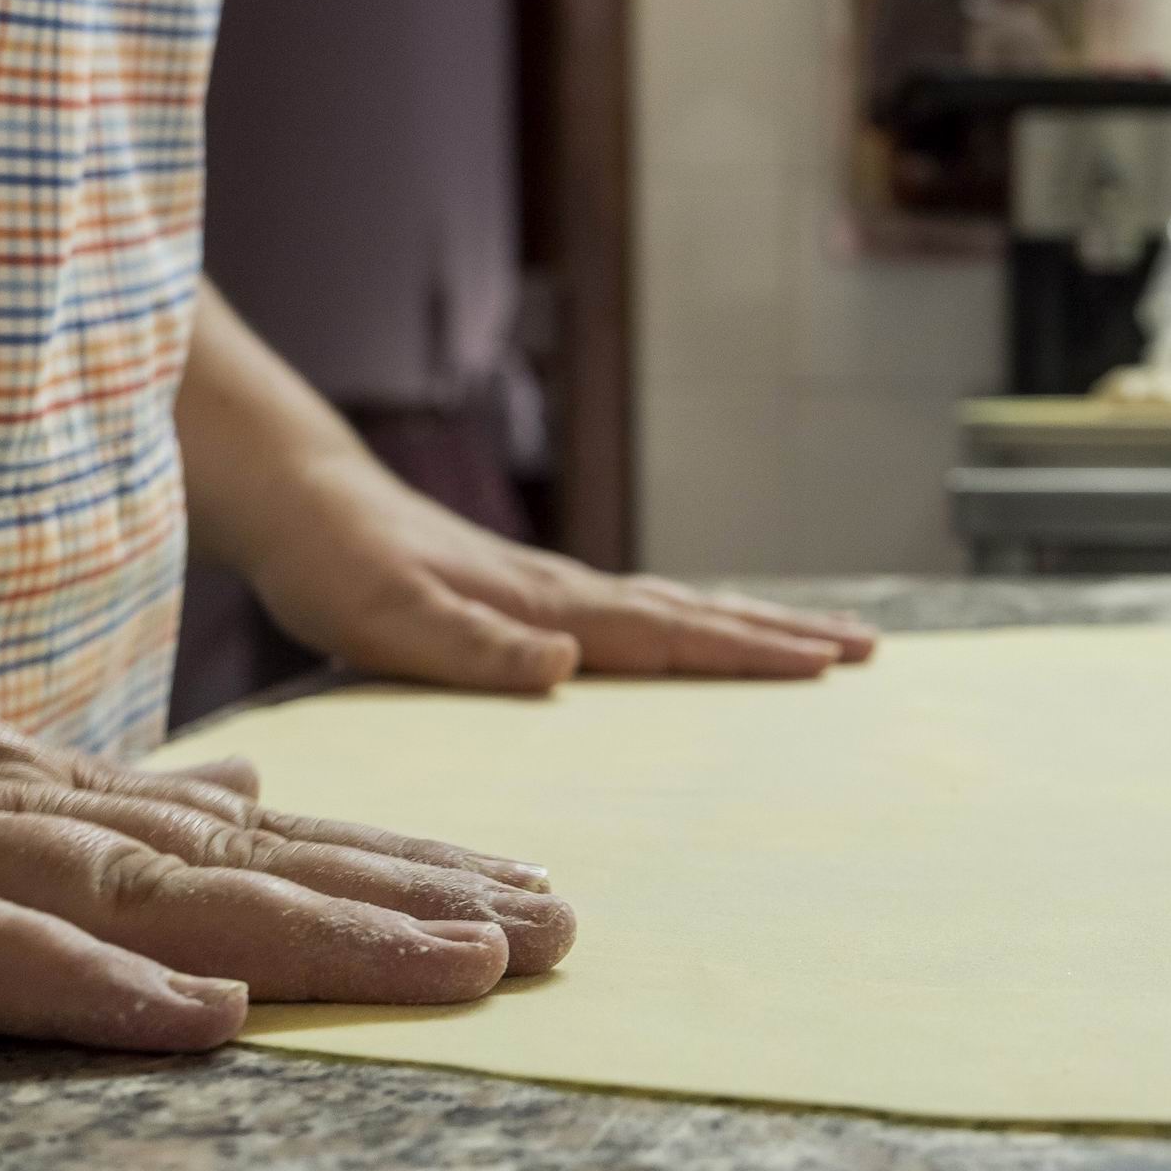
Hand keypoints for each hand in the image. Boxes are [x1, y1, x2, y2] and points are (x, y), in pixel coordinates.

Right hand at [0, 648, 574, 1050]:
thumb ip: (87, 801)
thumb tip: (238, 797)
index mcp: (31, 792)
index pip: (246, 829)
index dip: (388, 859)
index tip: (519, 891)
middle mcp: (0, 808)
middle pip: (237, 856)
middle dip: (405, 893)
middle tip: (559, 929)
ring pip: (142, 893)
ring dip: (310, 929)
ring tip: (460, 964)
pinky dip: (83, 984)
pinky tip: (202, 1020)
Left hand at [244, 454, 878, 693]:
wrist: (304, 505)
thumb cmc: (340, 571)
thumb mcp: (390, 620)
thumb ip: (476, 646)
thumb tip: (570, 661)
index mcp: (551, 608)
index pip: (670, 635)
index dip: (750, 653)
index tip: (827, 664)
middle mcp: (571, 595)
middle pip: (699, 616)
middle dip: (783, 635)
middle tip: (866, 652)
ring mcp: (559, 591)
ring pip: (679, 610)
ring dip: (752, 626)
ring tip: (821, 643)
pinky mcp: (537, 596)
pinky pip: (643, 614)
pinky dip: (697, 623)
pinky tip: (706, 633)